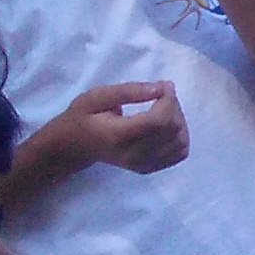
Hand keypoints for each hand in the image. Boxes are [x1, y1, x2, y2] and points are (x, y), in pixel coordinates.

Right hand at [45, 80, 189, 173]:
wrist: (73, 146)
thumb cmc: (83, 118)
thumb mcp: (97, 96)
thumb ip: (129, 91)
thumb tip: (162, 88)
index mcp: (119, 135)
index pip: (159, 121)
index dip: (169, 101)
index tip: (164, 86)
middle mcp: (134, 154)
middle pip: (172, 130)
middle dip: (174, 107)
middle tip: (161, 94)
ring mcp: (142, 164)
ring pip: (180, 143)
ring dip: (179, 122)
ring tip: (163, 110)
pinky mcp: (148, 168)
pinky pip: (178, 154)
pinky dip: (180, 138)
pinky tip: (165, 127)